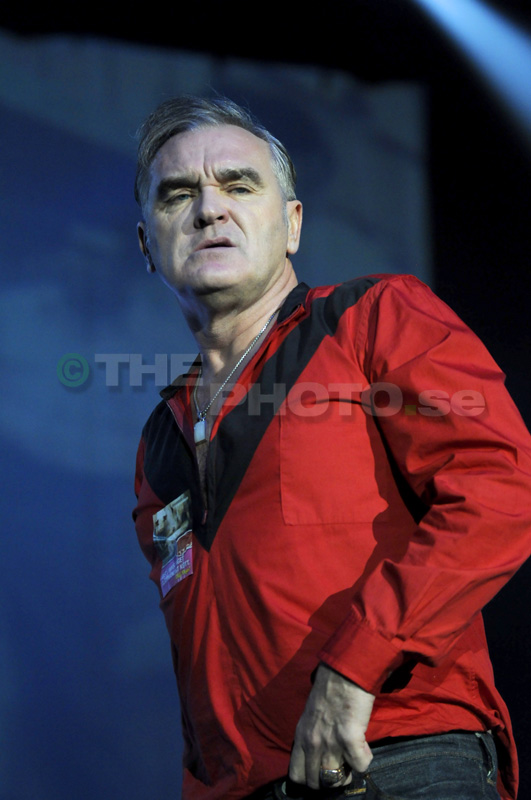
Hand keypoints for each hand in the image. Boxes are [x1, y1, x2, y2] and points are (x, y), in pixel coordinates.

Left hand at [288, 663, 374, 789]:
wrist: (345, 670)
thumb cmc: (330, 688)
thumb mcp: (311, 714)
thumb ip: (312, 735)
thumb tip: (319, 755)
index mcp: (301, 736)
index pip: (296, 774)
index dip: (310, 779)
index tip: (321, 774)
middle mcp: (313, 743)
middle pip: (316, 782)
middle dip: (329, 781)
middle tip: (341, 767)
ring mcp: (330, 742)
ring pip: (335, 780)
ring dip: (347, 774)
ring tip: (352, 759)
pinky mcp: (350, 739)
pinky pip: (359, 766)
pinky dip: (364, 760)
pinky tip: (364, 746)